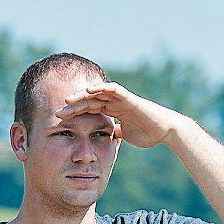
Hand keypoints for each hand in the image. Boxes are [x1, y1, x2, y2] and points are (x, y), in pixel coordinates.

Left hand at [54, 82, 187, 148]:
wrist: (165, 131)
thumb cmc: (149, 133)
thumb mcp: (126, 135)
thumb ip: (115, 133)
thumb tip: (108, 136)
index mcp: (112, 110)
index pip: (89, 109)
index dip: (75, 113)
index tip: (60, 120)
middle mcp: (114, 102)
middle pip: (89, 100)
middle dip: (73, 106)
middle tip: (57, 112)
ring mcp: (121, 98)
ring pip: (97, 93)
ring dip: (82, 96)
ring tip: (67, 101)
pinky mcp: (128, 97)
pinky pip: (112, 89)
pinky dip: (101, 87)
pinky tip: (89, 90)